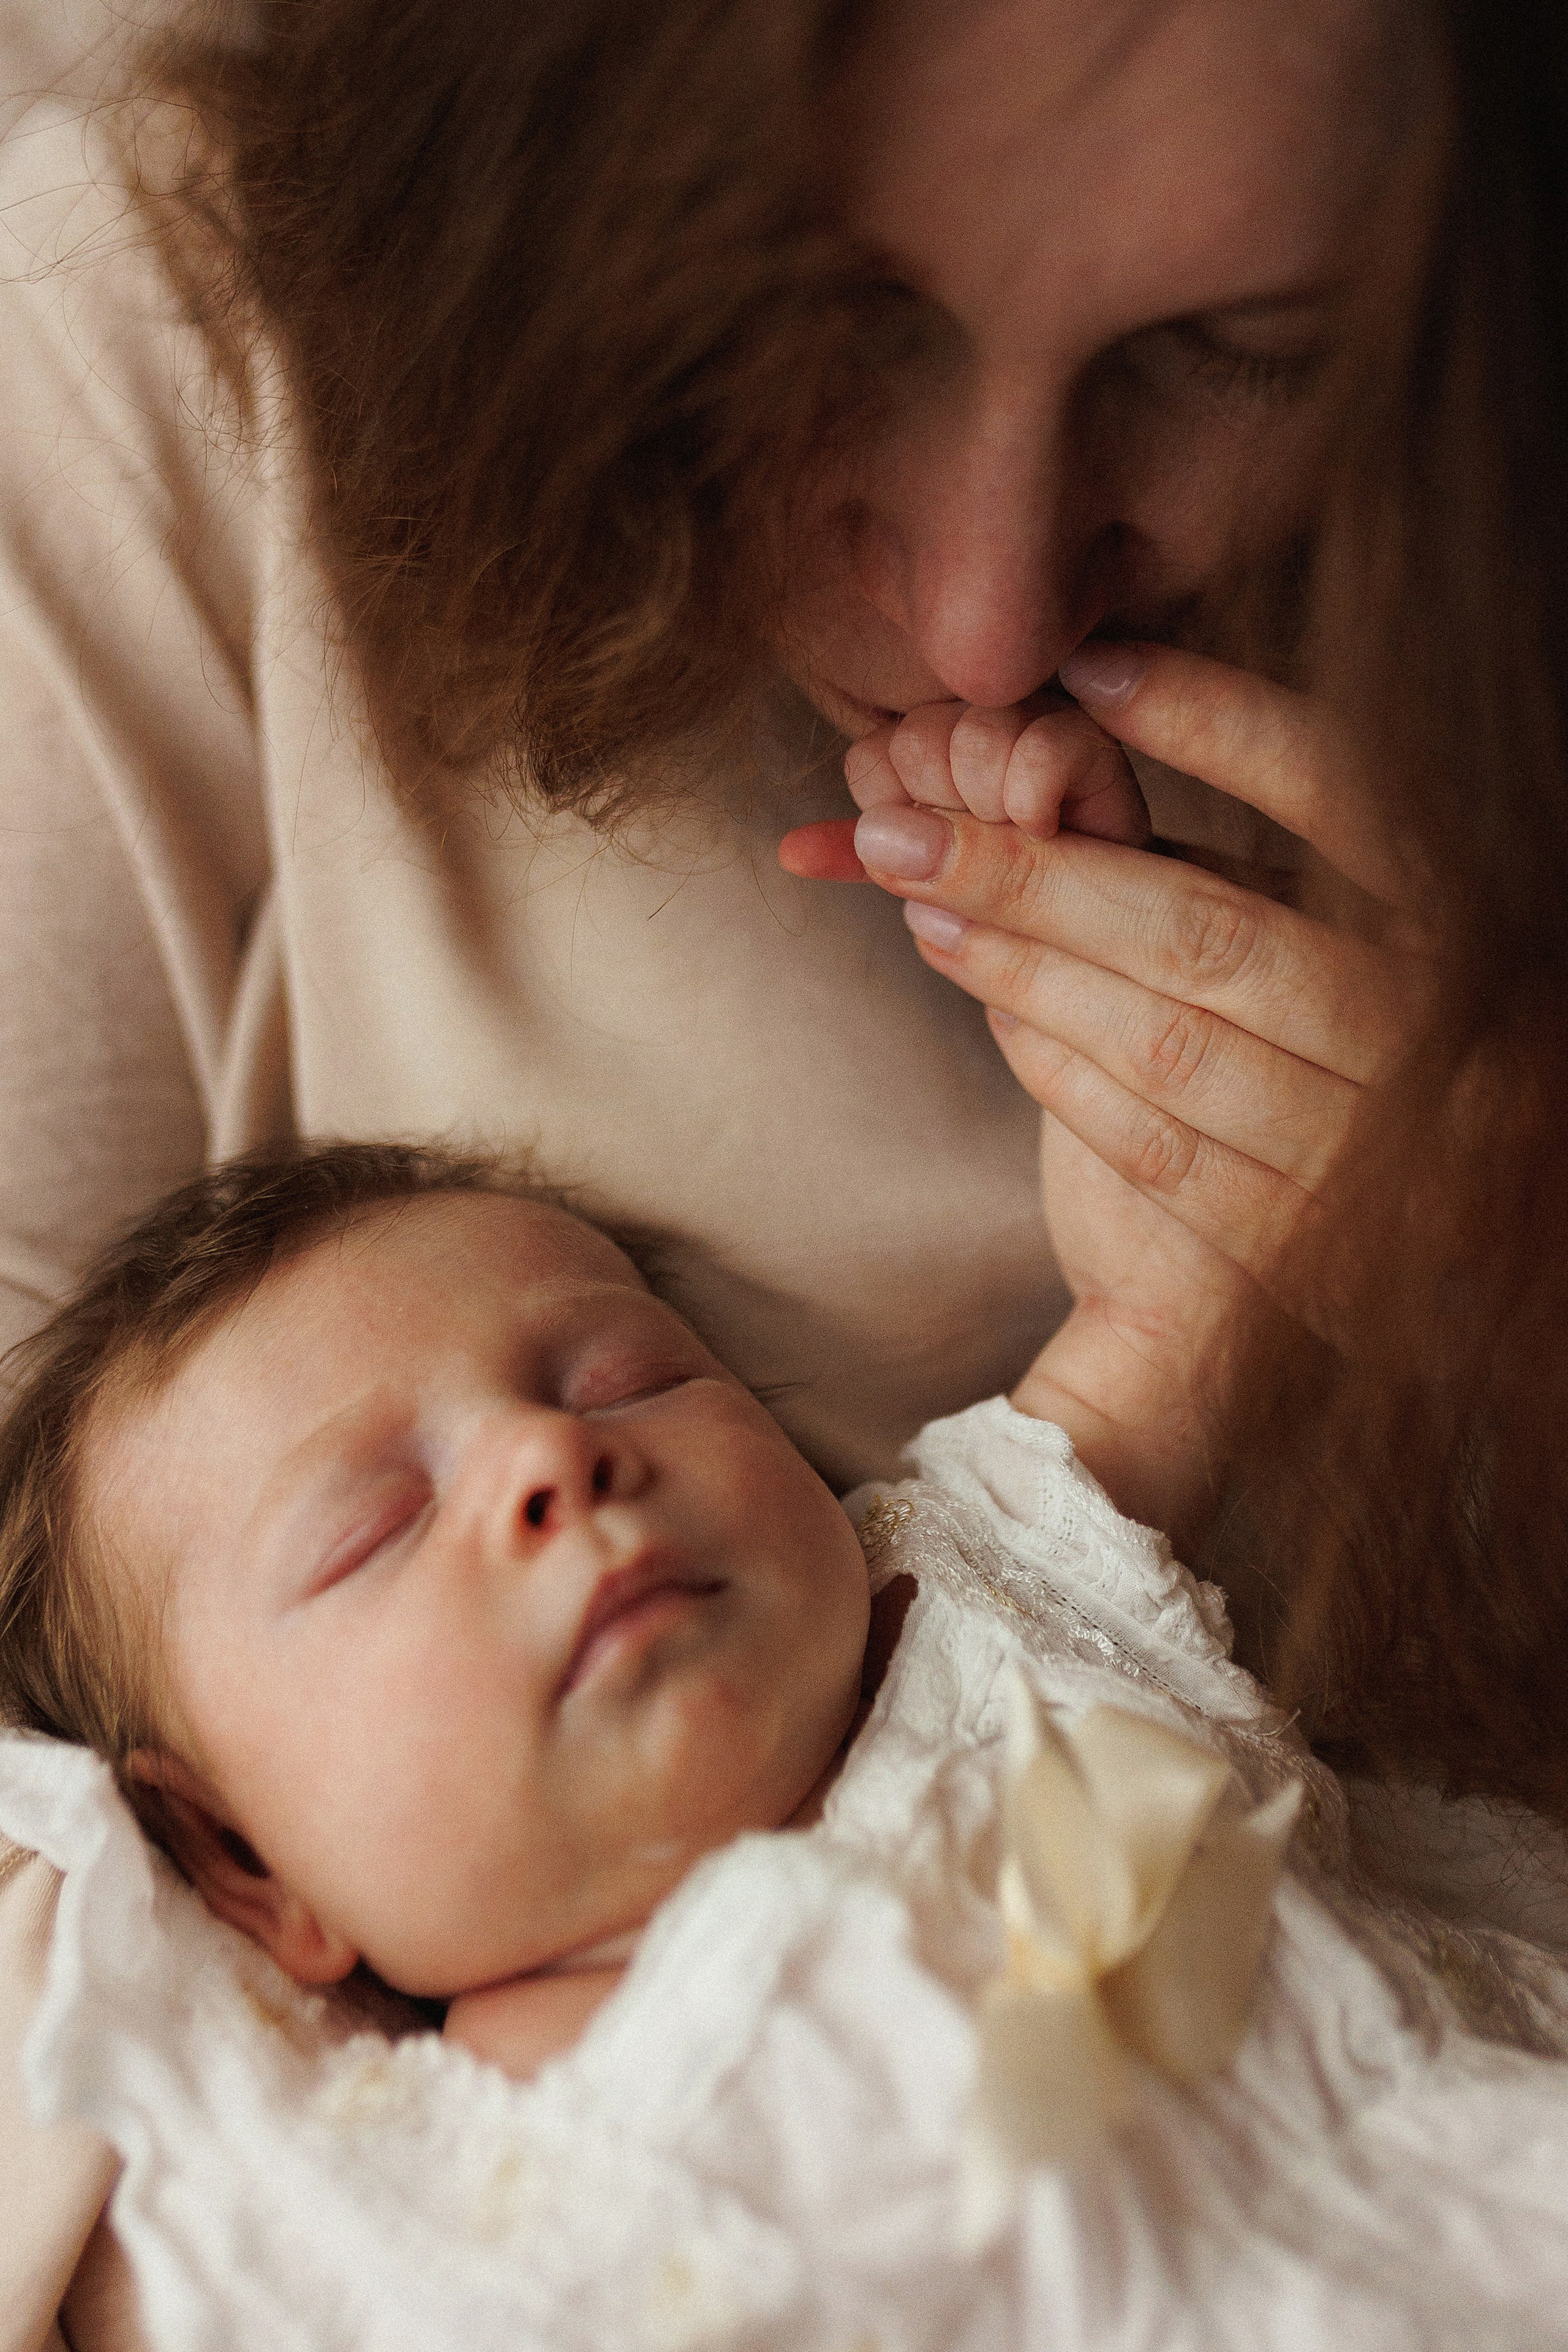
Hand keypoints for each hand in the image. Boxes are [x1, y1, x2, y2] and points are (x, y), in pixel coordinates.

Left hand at [781, 645, 1429, 1540]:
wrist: (1435, 1267)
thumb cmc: (1349, 1060)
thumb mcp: (1328, 943)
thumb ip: (1229, 870)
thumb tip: (1074, 736)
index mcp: (1456, 925)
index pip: (1346, 793)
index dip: (1217, 724)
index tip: (1087, 673)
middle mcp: (1431, 1034)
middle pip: (1209, 933)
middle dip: (1034, 877)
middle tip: (900, 835)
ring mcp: (1369, 1151)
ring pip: (1168, 1047)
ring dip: (1026, 975)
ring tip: (923, 913)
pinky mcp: (1300, 1248)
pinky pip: (1156, 1149)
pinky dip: (1061, 1074)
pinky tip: (997, 1013)